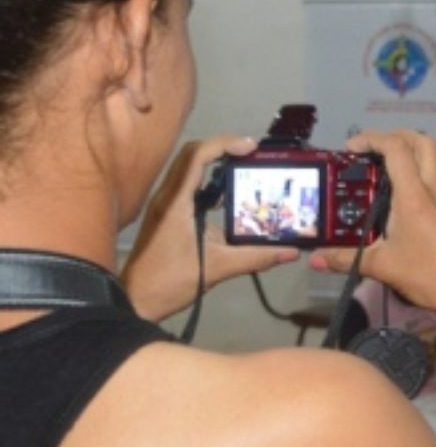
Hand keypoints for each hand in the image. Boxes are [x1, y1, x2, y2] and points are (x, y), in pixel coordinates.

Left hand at [121, 136, 299, 321]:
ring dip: (215, 164)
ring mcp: (164, 205)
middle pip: (192, 155)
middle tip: (252, 155)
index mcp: (175, 202)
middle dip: (222, 148)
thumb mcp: (217, 269)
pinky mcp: (166, 215)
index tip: (251, 148)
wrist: (134, 302)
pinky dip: (209, 183)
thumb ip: (256, 258)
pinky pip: (188, 187)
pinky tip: (228, 199)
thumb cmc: (169, 282)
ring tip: (245, 170)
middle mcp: (167, 196)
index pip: (197, 156)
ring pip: (188, 169)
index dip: (225, 144)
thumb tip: (291, 252)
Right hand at [309, 130, 435, 319]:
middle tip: (374, 147)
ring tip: (382, 168)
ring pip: (432, 160)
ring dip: (409, 153)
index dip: (372, 138)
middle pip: (423, 143)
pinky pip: (433, 181)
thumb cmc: (427, 275)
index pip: (396, 149)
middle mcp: (432, 191)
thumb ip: (345, 260)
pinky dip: (415, 175)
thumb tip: (314, 260)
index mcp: (414, 195)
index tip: (352, 147)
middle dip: (397, 135)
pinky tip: (397, 198)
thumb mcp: (381, 267)